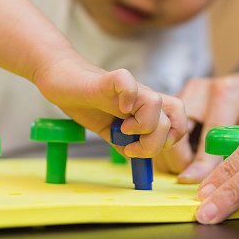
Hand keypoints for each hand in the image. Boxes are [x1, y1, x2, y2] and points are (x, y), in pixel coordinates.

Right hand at [33, 52, 186, 157]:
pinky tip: (117, 109)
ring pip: (156, 102)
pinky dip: (126, 98)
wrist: (60, 79)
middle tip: (131, 148)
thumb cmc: (85, 101)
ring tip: (122, 129)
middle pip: (172, 116)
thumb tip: (139, 159)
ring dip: (142, 125)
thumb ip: (124, 142)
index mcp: (144, 109)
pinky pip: (128, 82)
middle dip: (155, 143)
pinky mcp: (108, 80)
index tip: (140, 151)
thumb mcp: (108, 129)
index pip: (178, 121)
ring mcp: (127, 88)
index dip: (169, 141)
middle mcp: (141, 97)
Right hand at [154, 70, 238, 181]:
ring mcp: (186, 91)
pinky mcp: (177, 97)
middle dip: (180, 160)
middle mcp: (202, 88)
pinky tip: (188, 154)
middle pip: (177, 130)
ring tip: (193, 166)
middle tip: (193, 177)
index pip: (209, 134)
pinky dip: (172, 146)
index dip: (200, 163)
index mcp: (228, 93)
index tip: (191, 182)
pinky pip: (165, 127)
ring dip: (173, 154)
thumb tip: (228, 182)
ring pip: (165, 130)